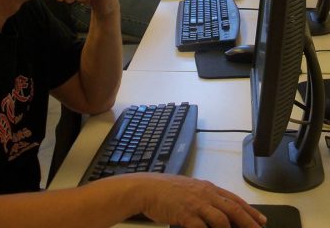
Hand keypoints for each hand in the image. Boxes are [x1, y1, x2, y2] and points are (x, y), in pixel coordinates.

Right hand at [136, 174, 266, 227]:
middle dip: (249, 222)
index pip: (233, 199)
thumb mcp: (190, 189)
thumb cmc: (166, 189)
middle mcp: (205, 194)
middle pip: (233, 209)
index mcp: (207, 187)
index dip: (249, 210)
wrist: (147, 188)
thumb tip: (218, 207)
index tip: (262, 220)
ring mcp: (196, 204)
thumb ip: (204, 196)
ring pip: (222, 219)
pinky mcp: (185, 214)